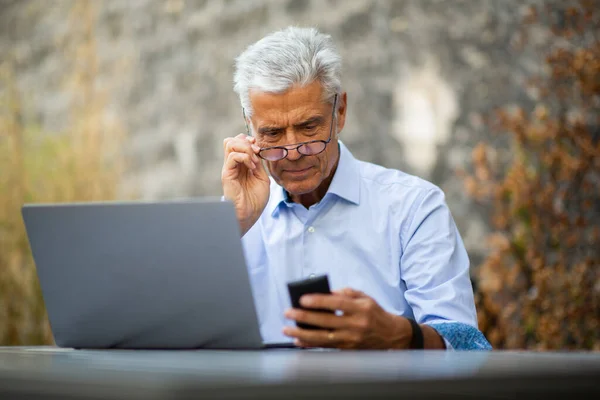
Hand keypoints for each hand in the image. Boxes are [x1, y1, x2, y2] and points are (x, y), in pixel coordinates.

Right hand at [222, 134, 269, 235]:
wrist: (249, 215)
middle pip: (232, 140)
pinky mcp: (227, 174)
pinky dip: (245, 157)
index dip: (249, 140)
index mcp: (241, 164)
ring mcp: (229, 168)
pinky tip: (252, 167)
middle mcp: (233, 165)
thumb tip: (257, 150)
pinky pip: (233, 156)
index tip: (259, 148)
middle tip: (257, 151)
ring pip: (230, 143)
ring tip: (254, 160)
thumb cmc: (255, 200)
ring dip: (246, 148)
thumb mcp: (262, 178)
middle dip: (246, 141)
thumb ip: (259, 164)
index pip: (239, 142)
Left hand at [283, 288, 411, 348]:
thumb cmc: (375, 314)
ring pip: (323, 338)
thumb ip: (346, 293)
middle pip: (326, 322)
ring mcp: (351, 340)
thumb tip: (325, 294)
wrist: (392, 336)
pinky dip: (310, 344)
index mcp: (361, 309)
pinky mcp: (348, 350)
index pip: (337, 304)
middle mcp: (356, 325)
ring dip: (303, 334)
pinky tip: (298, 340)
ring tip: (287, 329)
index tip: (302, 299)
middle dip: (305, 317)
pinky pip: (325, 347)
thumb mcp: (365, 298)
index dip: (319, 301)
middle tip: (288, 312)